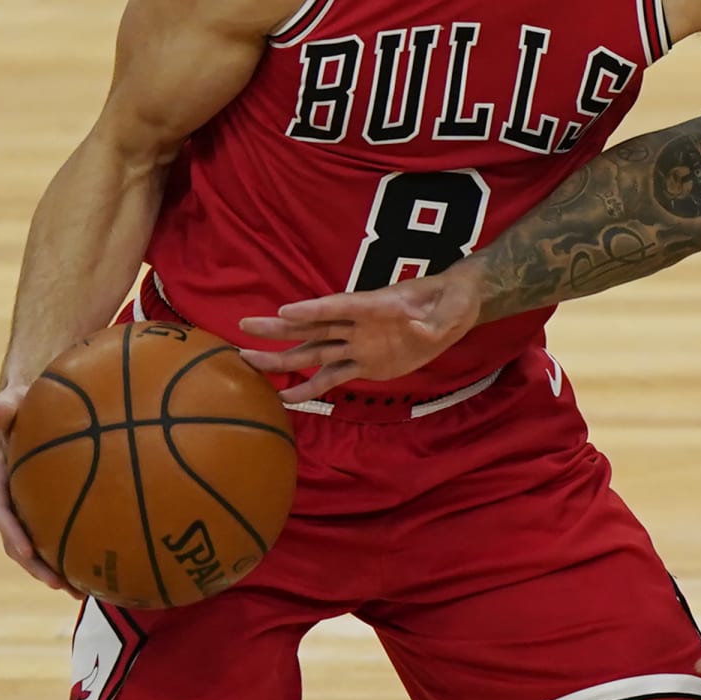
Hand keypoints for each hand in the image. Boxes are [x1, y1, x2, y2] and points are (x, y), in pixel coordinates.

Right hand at [0, 383, 81, 597]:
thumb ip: (6, 403)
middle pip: (21, 540)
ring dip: (60, 567)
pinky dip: (82, 545)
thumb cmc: (26, 398)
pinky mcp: (56, 502)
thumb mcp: (15, 398)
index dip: (13, 534)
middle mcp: (14, 495)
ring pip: (43, 542)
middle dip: (39, 566)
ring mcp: (34, 502)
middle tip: (62, 585)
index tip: (27, 553)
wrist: (36, 399)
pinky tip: (109, 562)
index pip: (1, 511)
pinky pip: (67, 527)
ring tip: (86, 591)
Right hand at [238, 272, 478, 402]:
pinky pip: (333, 376)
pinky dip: (311, 388)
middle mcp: (360, 324)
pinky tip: (285, 398)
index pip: (341, 306)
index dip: (314, 309)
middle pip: (315, 327)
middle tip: (245, 326)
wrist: (454, 311)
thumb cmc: (453, 301)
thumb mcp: (452, 308)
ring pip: (315, 352)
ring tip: (249, 361)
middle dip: (281, 327)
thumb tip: (421, 328)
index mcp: (377, 305)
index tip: (285, 311)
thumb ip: (437, 320)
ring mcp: (359, 344)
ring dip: (284, 358)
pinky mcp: (365, 364)